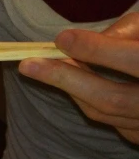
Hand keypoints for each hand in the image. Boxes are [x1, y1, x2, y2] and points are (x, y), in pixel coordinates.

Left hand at [18, 12, 138, 143]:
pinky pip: (111, 123)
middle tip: (29, 64)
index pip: (132, 60)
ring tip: (45, 69)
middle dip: (66, 80)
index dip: (97, 50)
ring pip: (105, 114)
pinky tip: (75, 87)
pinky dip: (89, 103)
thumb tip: (75, 45)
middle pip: (110, 98)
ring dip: (72, 91)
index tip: (62, 38)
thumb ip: (121, 35)